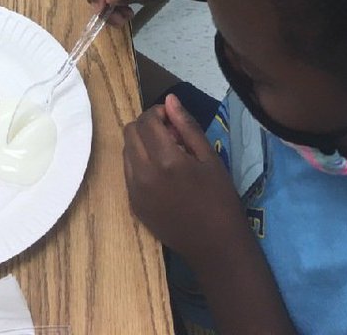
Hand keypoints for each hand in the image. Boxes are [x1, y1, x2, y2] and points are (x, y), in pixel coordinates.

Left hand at [124, 94, 244, 263]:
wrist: (215, 247)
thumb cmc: (220, 200)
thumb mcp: (210, 158)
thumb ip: (186, 126)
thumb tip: (169, 99)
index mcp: (165, 160)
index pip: (146, 121)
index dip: (158, 113)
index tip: (172, 119)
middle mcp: (143, 174)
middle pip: (130, 132)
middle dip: (147, 125)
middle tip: (169, 134)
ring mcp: (135, 191)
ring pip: (126, 150)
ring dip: (141, 143)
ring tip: (166, 154)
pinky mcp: (133, 204)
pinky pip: (127, 172)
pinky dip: (139, 163)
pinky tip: (160, 173)